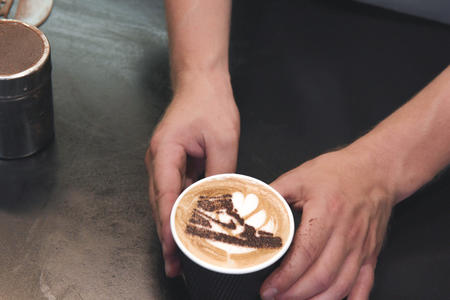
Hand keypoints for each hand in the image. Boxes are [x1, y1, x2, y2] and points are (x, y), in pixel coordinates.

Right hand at [145, 73, 239, 276]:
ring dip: (173, 226)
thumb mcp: (223, 139)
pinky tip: (190, 228)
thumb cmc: (209, 104)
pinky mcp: (173, 164)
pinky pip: (175, 192)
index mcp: (165, 150)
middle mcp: (158, 160)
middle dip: (167, 234)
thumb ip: (220, 173)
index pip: (165, 193)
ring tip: (181, 254)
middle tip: (175, 263)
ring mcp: (163, 163)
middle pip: (159, 203)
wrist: (202, 84)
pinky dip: (181, 211)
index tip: (172, 246)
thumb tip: (222, 204)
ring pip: (166, 201)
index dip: (169, 222)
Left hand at [261, 148, 394, 299]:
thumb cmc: (339, 171)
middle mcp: (347, 234)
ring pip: (341, 285)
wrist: (377, 170)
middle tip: (275, 298)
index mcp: (326, 214)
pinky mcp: (371, 252)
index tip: (268, 288)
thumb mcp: (300, 176)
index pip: (304, 255)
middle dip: (294, 294)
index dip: (285, 277)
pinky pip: (364, 284)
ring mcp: (362, 246)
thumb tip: (250, 207)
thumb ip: (274, 193)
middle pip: (321, 276)